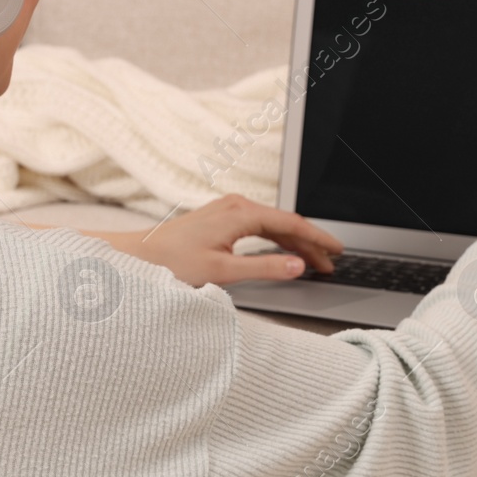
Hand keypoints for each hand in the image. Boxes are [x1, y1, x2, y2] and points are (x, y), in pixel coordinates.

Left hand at [98, 194, 344, 287]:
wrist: (139, 256)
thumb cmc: (173, 263)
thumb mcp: (223, 271)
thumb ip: (264, 268)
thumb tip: (298, 267)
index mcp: (241, 214)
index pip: (292, 225)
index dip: (318, 239)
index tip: (337, 252)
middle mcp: (237, 205)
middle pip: (286, 223)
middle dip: (311, 243)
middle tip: (331, 263)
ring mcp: (228, 209)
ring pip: (273, 224)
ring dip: (295, 242)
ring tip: (314, 261)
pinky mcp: (221, 218)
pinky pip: (260, 226)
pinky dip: (277, 240)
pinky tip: (284, 252)